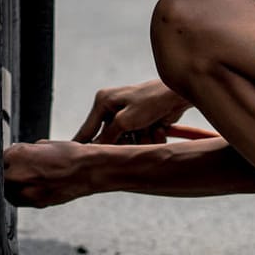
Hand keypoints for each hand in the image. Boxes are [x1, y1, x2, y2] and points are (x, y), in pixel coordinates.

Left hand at [3, 140, 95, 206]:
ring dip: (12, 186)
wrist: (88, 170)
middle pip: (0, 177)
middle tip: (17, 171)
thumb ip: (24, 152)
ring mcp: (25, 192)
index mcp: (16, 155)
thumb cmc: (69, 155)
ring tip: (27, 180)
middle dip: (6, 174)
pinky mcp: (35, 203)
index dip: (5, 160)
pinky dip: (24, 194)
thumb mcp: (42, 144)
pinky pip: (21, 200)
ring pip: (8, 192)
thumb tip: (15, 156)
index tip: (9, 161)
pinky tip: (34, 187)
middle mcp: (17, 175)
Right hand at [72, 79, 189, 144]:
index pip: (88, 128)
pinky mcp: (141, 121)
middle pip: (111, 138)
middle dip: (127, 141)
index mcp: (103, 101)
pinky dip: (150, 136)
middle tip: (138, 134)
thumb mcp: (126, 121)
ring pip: (128, 140)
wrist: (178, 95)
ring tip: (152, 129)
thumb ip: (108, 136)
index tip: (75, 158)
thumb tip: (95, 149)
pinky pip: (140, 138)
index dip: (83, 144)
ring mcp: (128, 115)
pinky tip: (159, 128)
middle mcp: (113, 107)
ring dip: (142, 139)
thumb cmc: (152, 100)